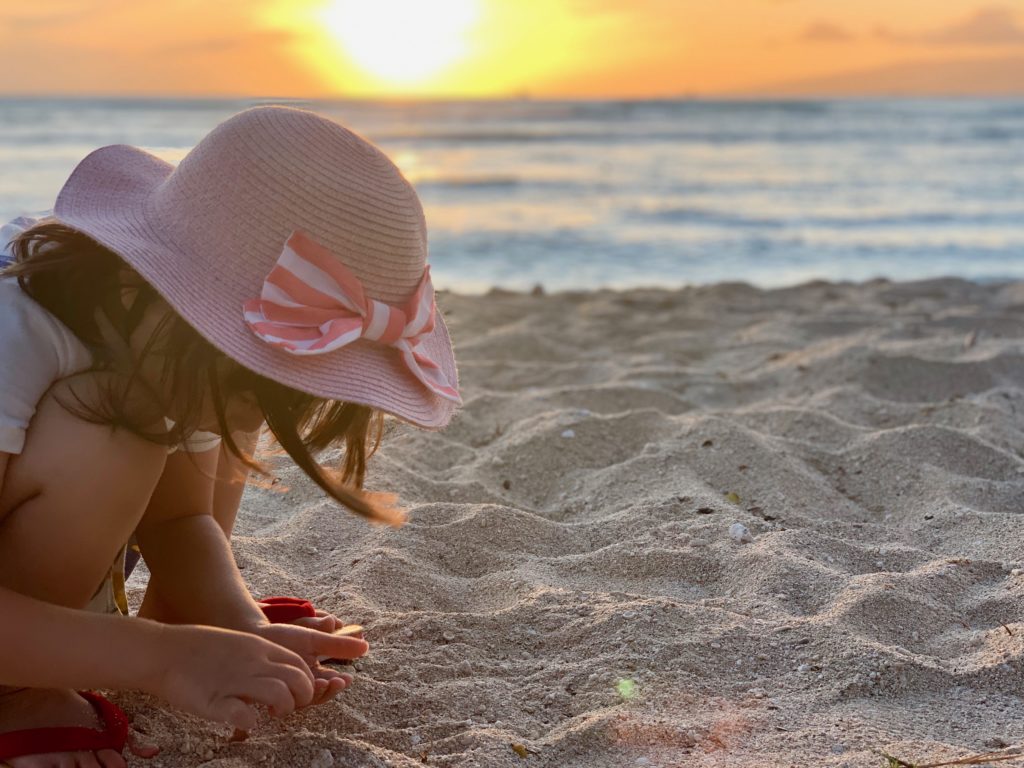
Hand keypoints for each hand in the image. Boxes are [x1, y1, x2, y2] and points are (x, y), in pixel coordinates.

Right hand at [146, 623, 316, 729]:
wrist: (162, 650)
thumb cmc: (199, 649)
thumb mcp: (239, 644)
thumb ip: (261, 656)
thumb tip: (280, 673)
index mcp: (259, 647)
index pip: (300, 664)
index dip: (306, 681)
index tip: (295, 692)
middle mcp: (252, 662)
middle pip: (299, 679)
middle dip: (303, 697)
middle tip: (287, 707)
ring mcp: (235, 681)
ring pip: (280, 694)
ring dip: (283, 708)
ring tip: (271, 713)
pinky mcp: (214, 701)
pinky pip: (244, 715)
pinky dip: (250, 722)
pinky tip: (246, 722)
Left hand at [251, 621, 368, 706]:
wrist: (252, 632)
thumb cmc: (283, 634)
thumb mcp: (314, 638)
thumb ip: (337, 643)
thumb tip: (364, 644)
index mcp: (314, 672)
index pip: (329, 683)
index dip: (338, 683)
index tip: (347, 678)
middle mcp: (301, 683)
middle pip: (319, 695)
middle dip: (329, 691)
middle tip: (336, 681)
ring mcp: (285, 689)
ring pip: (304, 700)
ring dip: (315, 694)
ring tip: (321, 682)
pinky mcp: (270, 694)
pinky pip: (283, 702)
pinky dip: (290, 698)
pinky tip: (296, 686)